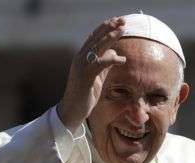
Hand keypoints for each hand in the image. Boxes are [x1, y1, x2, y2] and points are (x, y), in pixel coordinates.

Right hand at [58, 17, 125, 132]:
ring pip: (96, 47)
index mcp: (82, 58)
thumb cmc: (85, 95)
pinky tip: (122, 60)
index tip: (118, 22)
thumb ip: (105, 64)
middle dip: (109, 27)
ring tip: (122, 30)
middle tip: (122, 20)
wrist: (72, 110)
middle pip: (95, 38)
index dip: (106, 28)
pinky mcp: (85, 76)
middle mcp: (79, 59)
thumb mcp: (97, 77)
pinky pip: (100, 63)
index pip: (94, 38)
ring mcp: (81, 67)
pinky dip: (111, 60)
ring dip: (110, 37)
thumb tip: (115, 52)